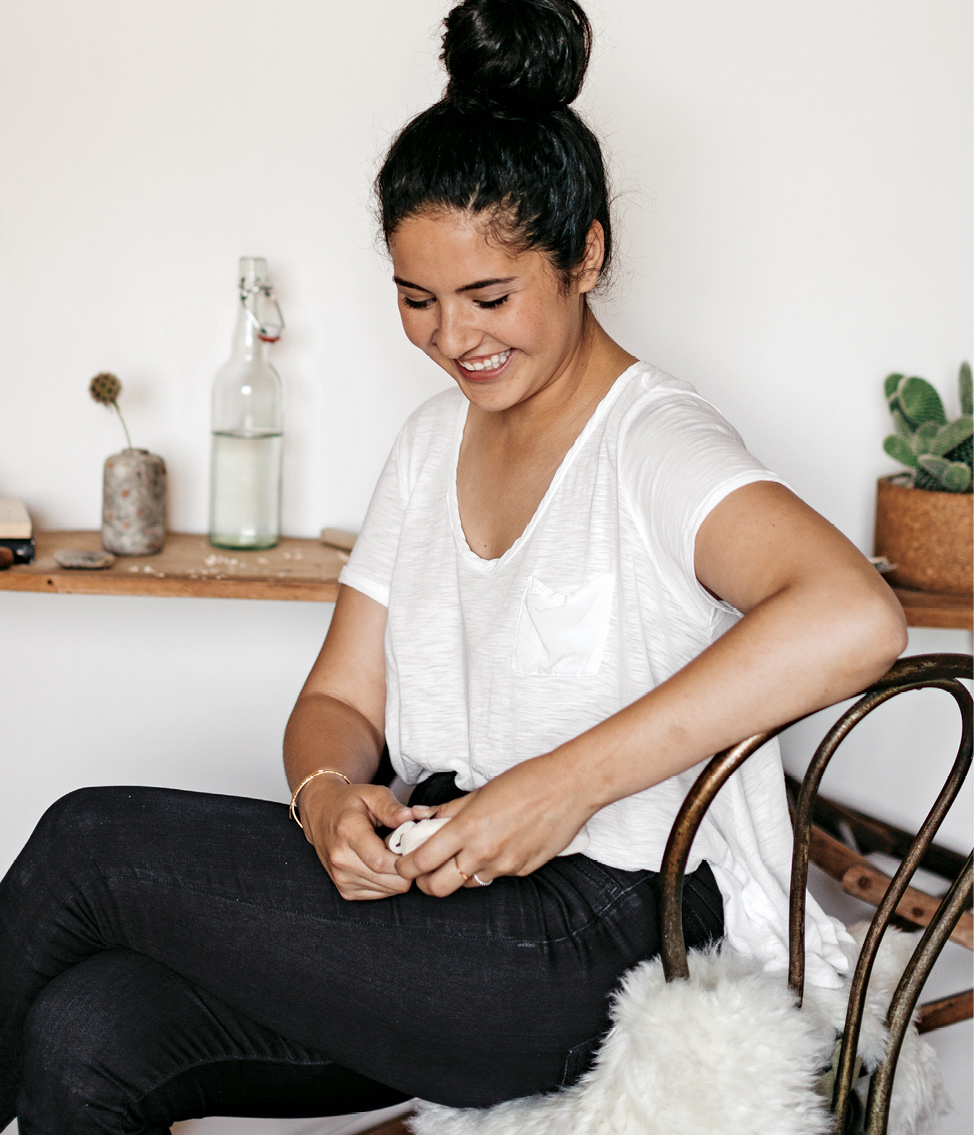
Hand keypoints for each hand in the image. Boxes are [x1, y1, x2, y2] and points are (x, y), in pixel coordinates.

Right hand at [298, 777, 431, 900]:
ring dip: (398, 874)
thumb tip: (417, 816)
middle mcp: (341, 859)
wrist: (320, 813)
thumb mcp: (372, 794)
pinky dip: (388, 881)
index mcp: (348, 832)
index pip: (381, 861)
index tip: (415, 846)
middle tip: (406, 846)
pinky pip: (380, 893)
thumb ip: (393, 807)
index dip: (405, 858)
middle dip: (407, 866)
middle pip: (390, 880)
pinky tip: (383, 862)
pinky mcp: (345, 890)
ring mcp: (341, 878)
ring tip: (391, 852)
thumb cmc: (349, 803)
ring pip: (389, 889)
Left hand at [394, 755, 592, 896]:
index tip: (403, 863)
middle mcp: (484, 852)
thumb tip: (423, 819)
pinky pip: (495, 876)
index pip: (423, 861)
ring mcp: (505, 865)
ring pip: (467, 883)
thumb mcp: (480, 791)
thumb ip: (449, 811)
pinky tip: (497, 846)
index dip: (406, 867)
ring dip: (457, 875)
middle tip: (424, 870)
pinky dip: (488, 867)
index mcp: (469, 828)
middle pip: (438, 887)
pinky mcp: (523, 870)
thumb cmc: (526, 781)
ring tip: (462, 854)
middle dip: (425, 882)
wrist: (570, 787)